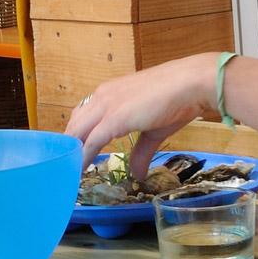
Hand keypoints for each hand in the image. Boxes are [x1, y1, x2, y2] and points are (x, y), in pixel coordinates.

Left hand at [63, 53, 218, 172]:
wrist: (191, 83)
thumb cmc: (176, 99)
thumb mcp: (153, 130)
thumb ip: (141, 151)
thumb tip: (137, 174)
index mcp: (109, 93)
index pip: (82, 115)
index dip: (77, 135)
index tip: (73, 153)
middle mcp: (103, 96)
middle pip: (74, 124)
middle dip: (69, 146)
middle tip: (66, 166)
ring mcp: (107, 106)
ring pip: (78, 132)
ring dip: (72, 152)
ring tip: (68, 171)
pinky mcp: (114, 118)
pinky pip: (92, 141)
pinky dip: (83, 157)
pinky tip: (80, 170)